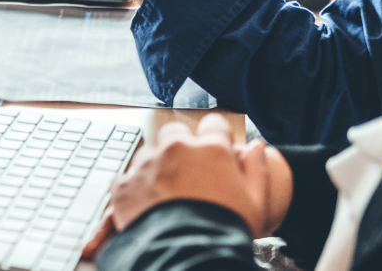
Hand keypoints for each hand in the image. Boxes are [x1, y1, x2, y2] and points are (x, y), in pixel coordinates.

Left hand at [82, 114, 292, 258]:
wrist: (188, 257)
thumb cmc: (226, 232)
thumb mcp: (255, 203)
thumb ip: (256, 169)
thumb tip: (257, 146)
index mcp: (211, 149)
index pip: (214, 124)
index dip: (215, 138)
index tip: (215, 151)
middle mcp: (177, 148)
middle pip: (176, 134)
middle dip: (181, 148)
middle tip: (187, 176)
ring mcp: (147, 164)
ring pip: (149, 155)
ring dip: (156, 168)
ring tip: (166, 197)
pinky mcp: (124, 184)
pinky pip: (128, 179)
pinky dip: (136, 190)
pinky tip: (148, 209)